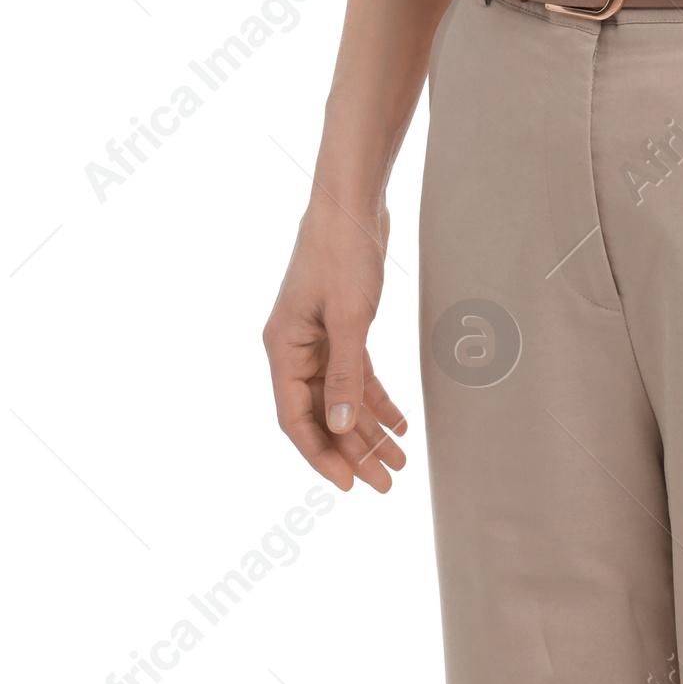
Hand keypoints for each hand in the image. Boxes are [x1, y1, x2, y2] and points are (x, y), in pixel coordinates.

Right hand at [263, 193, 408, 494]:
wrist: (353, 199)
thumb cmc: (343, 251)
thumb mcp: (349, 316)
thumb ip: (344, 374)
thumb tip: (339, 426)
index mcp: (283, 348)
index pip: (296, 419)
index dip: (321, 455)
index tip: (350, 484)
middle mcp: (294, 348)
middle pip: (321, 414)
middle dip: (353, 450)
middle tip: (387, 482)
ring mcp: (317, 337)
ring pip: (341, 397)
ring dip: (369, 428)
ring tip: (399, 460)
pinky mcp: (340, 325)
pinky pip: (356, 373)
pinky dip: (376, 397)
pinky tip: (399, 421)